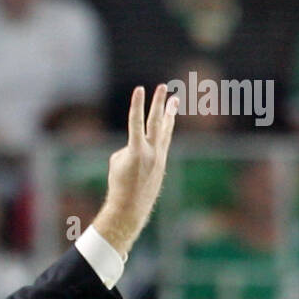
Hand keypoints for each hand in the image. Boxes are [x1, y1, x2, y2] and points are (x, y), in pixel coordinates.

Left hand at [93, 84, 178, 257]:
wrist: (129, 211)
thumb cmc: (130, 198)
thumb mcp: (135, 178)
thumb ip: (131, 160)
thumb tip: (125, 154)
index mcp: (159, 161)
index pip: (165, 136)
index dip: (169, 120)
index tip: (173, 105)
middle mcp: (156, 155)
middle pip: (162, 126)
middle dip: (166, 108)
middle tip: (169, 90)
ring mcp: (147, 153)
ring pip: (152, 123)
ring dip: (155, 103)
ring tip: (153, 87)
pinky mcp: (136, 152)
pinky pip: (136, 123)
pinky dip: (137, 106)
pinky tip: (138, 91)